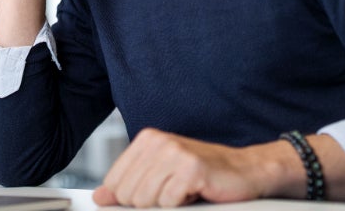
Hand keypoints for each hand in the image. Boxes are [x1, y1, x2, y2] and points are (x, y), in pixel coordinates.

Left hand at [92, 130, 291, 207]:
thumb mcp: (160, 177)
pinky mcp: (190, 168)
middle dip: (150, 203)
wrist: (244, 171)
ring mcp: (174, 153)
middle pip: (128, 195)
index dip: (130, 198)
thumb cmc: (202, 174)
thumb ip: (128, 185)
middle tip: (173, 193)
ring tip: (184, 192)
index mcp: (147, 140)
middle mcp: (158, 141)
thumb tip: (100, 197)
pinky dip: (183, 205)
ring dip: (167, 204)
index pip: (114, 182)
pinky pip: (168, 203)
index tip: (152, 194)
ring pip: (145, 201)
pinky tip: (196, 192)